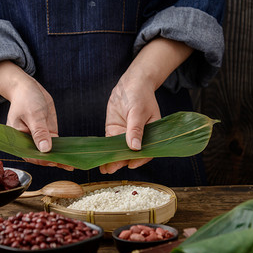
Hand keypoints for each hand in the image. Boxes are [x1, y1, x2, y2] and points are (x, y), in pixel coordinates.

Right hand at [0, 61, 72, 170]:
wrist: (28, 88)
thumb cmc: (26, 99)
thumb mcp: (33, 114)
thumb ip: (39, 132)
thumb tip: (45, 149)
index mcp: (18, 140)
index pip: (30, 154)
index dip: (42, 159)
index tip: (54, 161)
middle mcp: (27, 142)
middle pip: (40, 157)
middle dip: (53, 161)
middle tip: (67, 164)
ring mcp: (38, 139)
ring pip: (49, 153)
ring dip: (59, 158)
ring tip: (72, 164)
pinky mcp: (47, 135)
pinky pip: (55, 146)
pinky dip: (62, 151)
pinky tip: (71, 157)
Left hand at [100, 37, 193, 173]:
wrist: (131, 83)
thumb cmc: (140, 95)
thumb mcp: (138, 112)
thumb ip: (135, 129)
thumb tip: (134, 147)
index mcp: (151, 133)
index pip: (147, 150)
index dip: (139, 159)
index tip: (130, 164)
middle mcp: (138, 136)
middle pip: (130, 153)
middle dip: (121, 162)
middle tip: (111, 169)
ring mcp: (125, 134)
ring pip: (119, 150)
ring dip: (112, 160)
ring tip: (104, 169)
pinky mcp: (115, 130)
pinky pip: (111, 143)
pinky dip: (106, 151)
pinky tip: (101, 159)